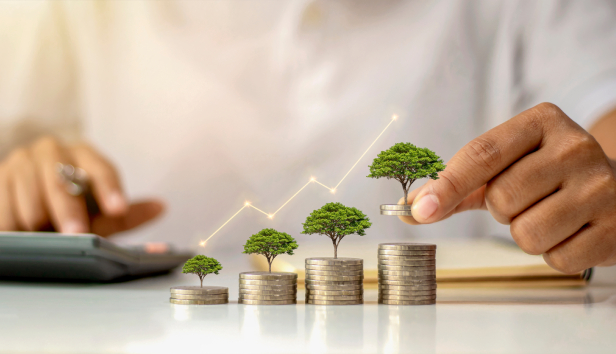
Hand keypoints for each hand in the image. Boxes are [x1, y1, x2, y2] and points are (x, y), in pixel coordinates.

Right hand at [0, 136, 163, 235]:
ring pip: (30, 197)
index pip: (101, 169)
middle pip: (60, 181)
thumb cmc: (70, 204)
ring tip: (46, 238)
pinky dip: (15, 226)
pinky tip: (22, 236)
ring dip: (39, 223)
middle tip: (77, 234)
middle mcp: (52, 151)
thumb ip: (127, 213)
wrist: (25, 193)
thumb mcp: (99, 210)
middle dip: (69, 211)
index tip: (118, 209)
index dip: (110, 190)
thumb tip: (161, 207)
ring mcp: (21, 162)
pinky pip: (5, 208)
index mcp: (84, 154)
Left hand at [400, 103, 615, 273]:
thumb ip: (458, 186)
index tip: (418, 210)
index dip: (447, 185)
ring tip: (549, 215)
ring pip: (526, 234)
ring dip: (525, 234)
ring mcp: (601, 188)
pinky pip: (556, 258)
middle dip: (502, 210)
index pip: (483, 153)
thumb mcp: (506, 167)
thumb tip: (410, 209)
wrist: (615, 191)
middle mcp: (575, 148)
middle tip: (526, 200)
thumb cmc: (547, 177)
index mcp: (542, 123)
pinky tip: (571, 232)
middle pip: (501, 198)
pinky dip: (554, 253)